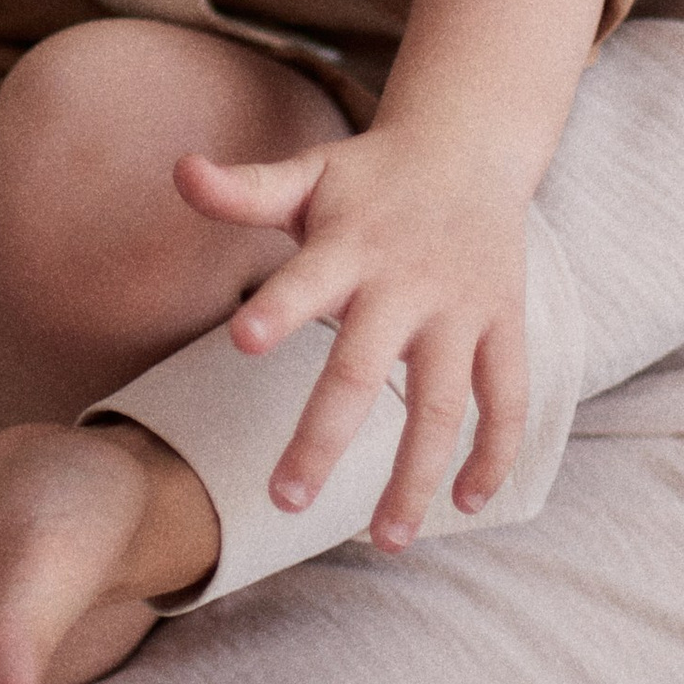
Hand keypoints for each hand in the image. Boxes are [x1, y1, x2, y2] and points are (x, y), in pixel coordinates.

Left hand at [175, 122, 528, 542]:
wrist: (469, 144)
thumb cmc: (369, 176)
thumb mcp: (307, 173)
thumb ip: (244, 189)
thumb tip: (176, 170)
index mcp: (349, 246)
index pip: (306, 280)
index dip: (277, 309)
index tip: (241, 340)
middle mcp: (406, 283)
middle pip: (362, 369)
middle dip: (324, 438)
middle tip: (285, 502)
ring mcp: (460, 309)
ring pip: (443, 405)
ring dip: (416, 475)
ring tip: (385, 539)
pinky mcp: (503, 324)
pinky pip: (508, 398)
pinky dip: (495, 453)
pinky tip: (465, 504)